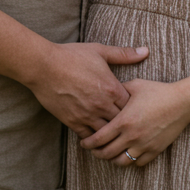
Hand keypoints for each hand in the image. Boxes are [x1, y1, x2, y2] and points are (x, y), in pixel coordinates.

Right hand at [24, 43, 148, 138]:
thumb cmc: (71, 56)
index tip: (132, 107)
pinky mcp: (73, 121)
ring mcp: (87, 115)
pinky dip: (93, 138)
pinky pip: (88, 136)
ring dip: (110, 133)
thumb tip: (145, 51)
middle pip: (121, 122)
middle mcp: (102, 105)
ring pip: (106, 133)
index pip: (132, 106)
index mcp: (112, 88)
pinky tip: (95, 137)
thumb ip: (124, 54)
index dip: (133, 108)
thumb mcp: (100, 51)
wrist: (43, 66)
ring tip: (113, 135)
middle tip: (126, 124)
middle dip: (124, 123)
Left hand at [79, 78, 189, 166]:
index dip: (88, 143)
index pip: (99, 138)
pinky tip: (127, 153)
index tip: (83, 142)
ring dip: (112, 159)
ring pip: (121, 162)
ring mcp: (144, 145)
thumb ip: (117, 90)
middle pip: (107, 153)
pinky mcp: (155, 150)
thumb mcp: (134, 86)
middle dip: (96, 153)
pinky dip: (130, 161)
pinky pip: (138, 163)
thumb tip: (104, 89)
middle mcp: (132, 136)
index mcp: (123, 121)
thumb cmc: (157, 91)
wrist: (182, 102)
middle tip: (93, 150)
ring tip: (109, 153)